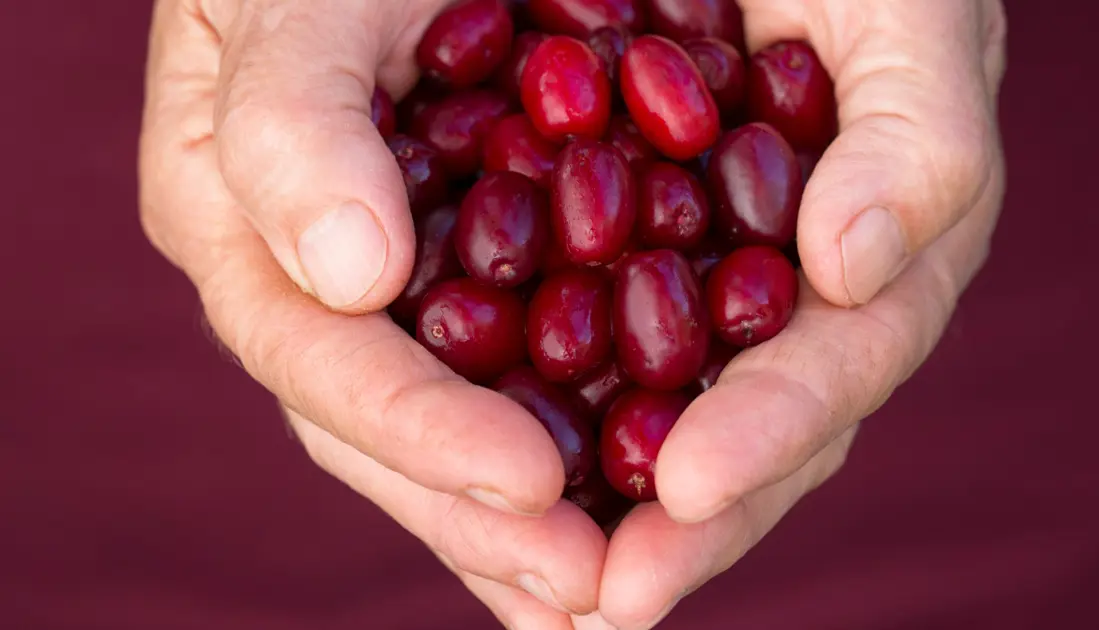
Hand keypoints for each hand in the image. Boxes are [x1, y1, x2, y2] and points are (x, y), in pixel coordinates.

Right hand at [138, 0, 604, 624]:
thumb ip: (294, 122)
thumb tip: (349, 279)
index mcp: (239, 222)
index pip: (320, 358)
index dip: (417, 433)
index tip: (528, 488)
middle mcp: (313, 283)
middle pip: (385, 432)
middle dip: (481, 518)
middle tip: (590, 592)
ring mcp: (392, 293)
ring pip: (451, 431)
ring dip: (525, 524)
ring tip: (611, 595)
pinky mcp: (472, 284)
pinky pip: (515, 384)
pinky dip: (571, 453)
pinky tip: (627, 521)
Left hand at [595, 0, 1007, 626]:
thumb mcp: (910, 14)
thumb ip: (916, 135)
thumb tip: (850, 272)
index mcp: (882, 247)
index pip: (840, 362)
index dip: (775, 430)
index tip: (691, 491)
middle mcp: (797, 292)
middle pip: (755, 431)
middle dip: (690, 522)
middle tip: (609, 597)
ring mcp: (713, 285)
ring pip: (670, 417)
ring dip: (610, 506)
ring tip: (555, 590)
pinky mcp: (625, 261)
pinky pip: (591, 358)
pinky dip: (550, 425)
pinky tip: (497, 491)